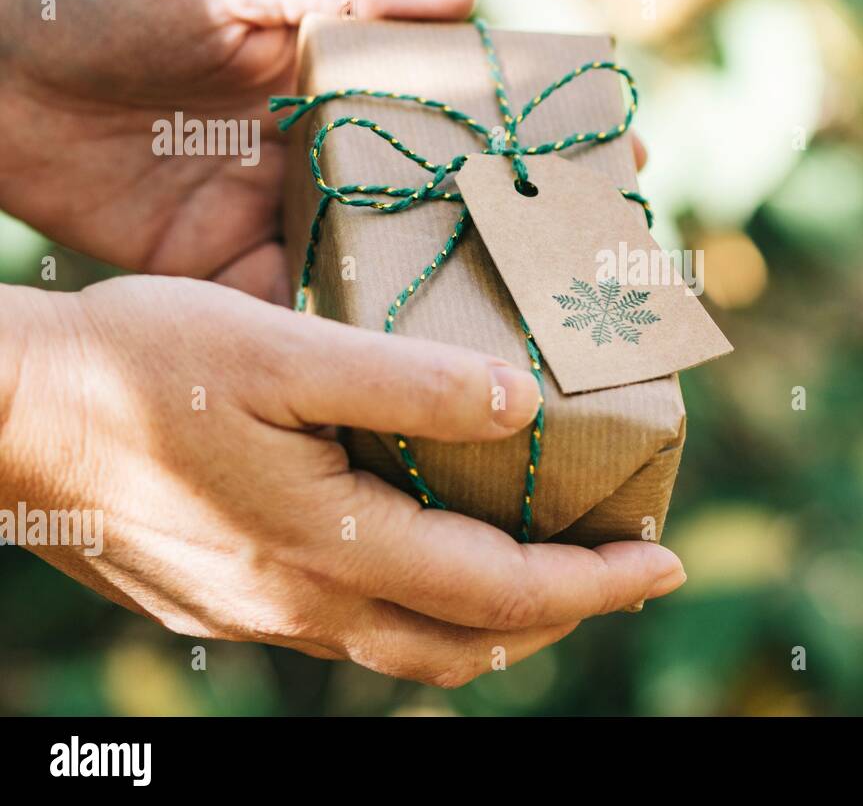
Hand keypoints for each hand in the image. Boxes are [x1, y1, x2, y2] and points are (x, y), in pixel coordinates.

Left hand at [0, 0, 648, 301]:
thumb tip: (464, 1)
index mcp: (339, 69)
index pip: (465, 104)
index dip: (539, 131)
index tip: (618, 156)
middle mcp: (327, 147)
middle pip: (445, 195)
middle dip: (520, 229)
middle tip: (599, 265)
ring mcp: (284, 213)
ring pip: (388, 263)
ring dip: (454, 295)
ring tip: (536, 332)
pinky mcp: (230, 271)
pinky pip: (306, 313)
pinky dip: (358, 341)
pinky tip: (425, 371)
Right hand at [0, 276, 685, 685]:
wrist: (7, 416)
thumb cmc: (138, 366)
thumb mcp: (281, 350)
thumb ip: (406, 383)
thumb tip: (519, 406)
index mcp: (333, 545)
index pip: (500, 591)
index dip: (594, 584)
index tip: (665, 563)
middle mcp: (304, 602)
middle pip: (466, 641)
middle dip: (561, 614)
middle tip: (622, 573)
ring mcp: (261, 614)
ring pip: (409, 646)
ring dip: (492, 618)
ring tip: (544, 574)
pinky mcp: (225, 603)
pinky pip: (350, 628)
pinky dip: (419, 606)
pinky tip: (422, 557)